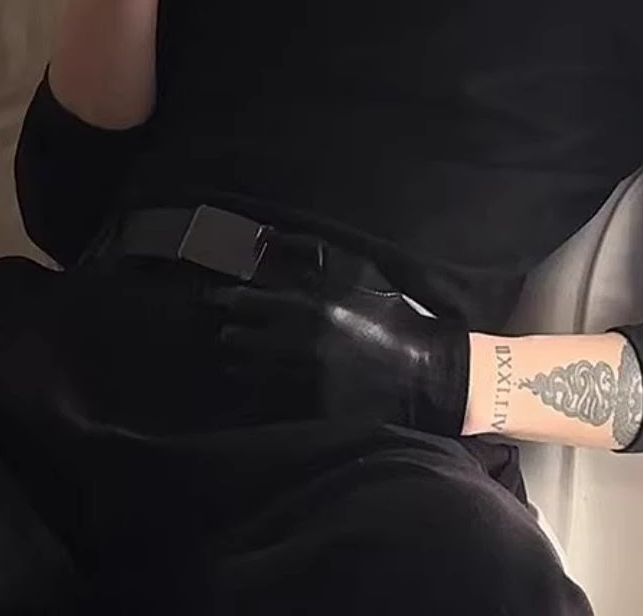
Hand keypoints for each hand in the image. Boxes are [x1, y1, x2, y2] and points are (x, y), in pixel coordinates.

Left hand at [209, 271, 471, 436]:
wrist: (422, 368)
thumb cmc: (388, 309)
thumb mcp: (355, 267)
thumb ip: (306, 249)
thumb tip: (262, 235)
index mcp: (308, 304)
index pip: (244, 302)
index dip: (227, 299)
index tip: (220, 297)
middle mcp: (298, 343)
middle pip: (236, 339)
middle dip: (231, 331)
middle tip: (232, 326)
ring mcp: (300, 379)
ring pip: (243, 370)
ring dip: (239, 360)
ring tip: (244, 353)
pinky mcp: (307, 409)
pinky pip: (265, 397)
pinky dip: (259, 386)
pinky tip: (267, 377)